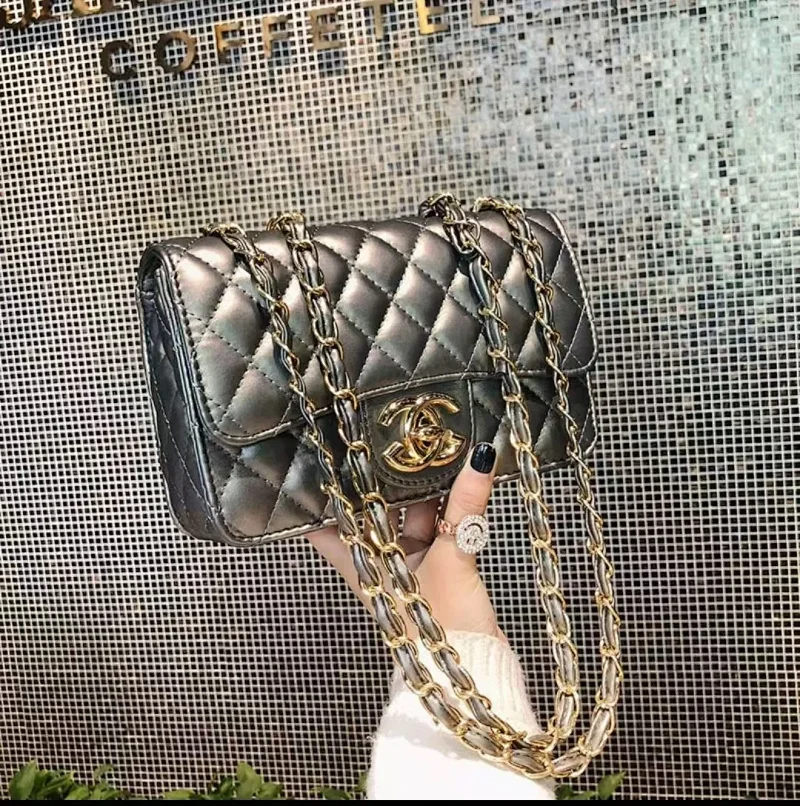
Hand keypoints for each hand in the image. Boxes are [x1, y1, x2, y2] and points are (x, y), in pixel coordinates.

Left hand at [307, 443, 502, 640]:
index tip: (318, 459)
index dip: (316, 495)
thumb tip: (478, 460)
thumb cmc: (439, 625)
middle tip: (389, 434)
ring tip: (431, 445)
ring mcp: (409, 563)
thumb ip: (465, 506)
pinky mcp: (438, 567)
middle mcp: (380, 559)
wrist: (469, 672)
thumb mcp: (451, 558)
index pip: (323, 524)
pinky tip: (461, 477)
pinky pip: (437, 527)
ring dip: (423, 489)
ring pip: (410, 515)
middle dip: (384, 477)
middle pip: (373, 509)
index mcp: (361, 560)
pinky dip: (448, 506)